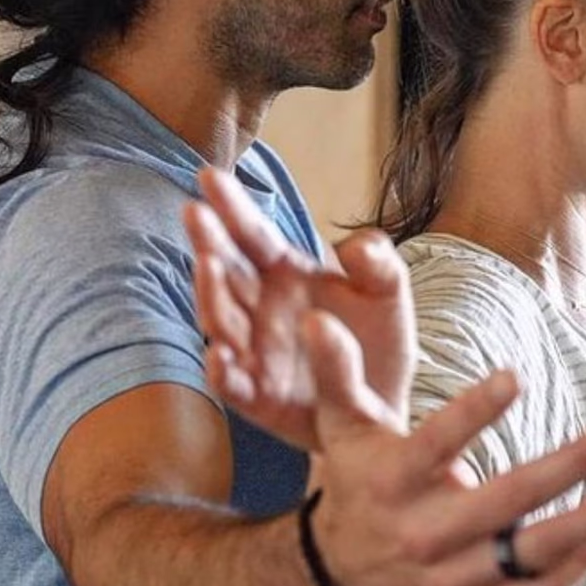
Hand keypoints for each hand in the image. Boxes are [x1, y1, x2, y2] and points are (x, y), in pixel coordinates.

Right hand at [184, 167, 413, 449]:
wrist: (383, 409)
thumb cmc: (376, 343)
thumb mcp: (389, 297)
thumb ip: (380, 265)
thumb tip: (358, 247)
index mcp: (286, 275)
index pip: (253, 236)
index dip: (232, 207)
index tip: (208, 176)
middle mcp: (260, 310)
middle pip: (227, 272)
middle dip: (209, 244)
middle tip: (196, 215)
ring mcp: (254, 353)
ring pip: (223, 323)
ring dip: (211, 297)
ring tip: (209, 268)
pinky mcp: (259, 398)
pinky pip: (234, 386)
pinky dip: (223, 374)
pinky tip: (219, 358)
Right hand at [301, 309, 585, 585]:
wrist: (338, 578)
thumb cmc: (354, 482)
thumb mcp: (340, 428)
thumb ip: (335, 372)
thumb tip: (318, 314)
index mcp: (391, 484)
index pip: (434, 447)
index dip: (473, 415)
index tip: (517, 376)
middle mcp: (424, 536)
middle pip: (511, 501)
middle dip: (580, 463)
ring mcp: (454, 579)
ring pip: (540, 551)